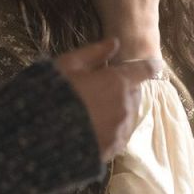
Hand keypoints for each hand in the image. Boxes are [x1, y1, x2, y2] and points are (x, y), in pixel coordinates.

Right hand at [54, 38, 159, 161]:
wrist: (39, 139)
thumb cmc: (50, 96)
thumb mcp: (67, 66)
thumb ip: (93, 53)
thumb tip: (114, 43)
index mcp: (117, 82)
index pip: (144, 70)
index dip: (150, 66)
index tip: (155, 65)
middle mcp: (125, 107)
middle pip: (135, 93)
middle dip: (124, 88)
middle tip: (103, 88)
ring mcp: (120, 131)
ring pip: (128, 114)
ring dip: (118, 109)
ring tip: (94, 110)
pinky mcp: (111, 150)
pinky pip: (118, 135)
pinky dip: (111, 128)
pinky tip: (93, 127)